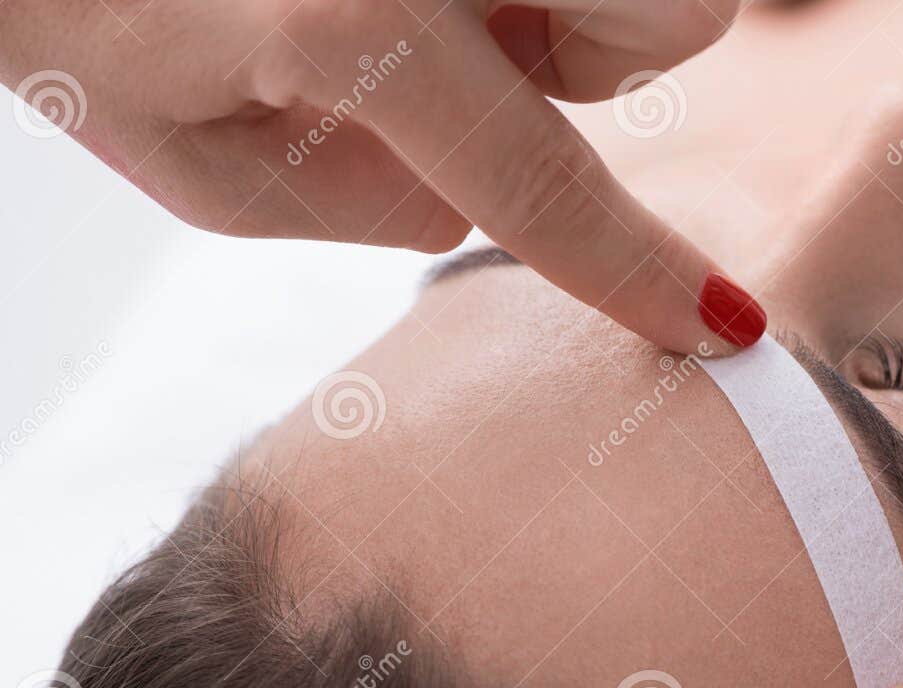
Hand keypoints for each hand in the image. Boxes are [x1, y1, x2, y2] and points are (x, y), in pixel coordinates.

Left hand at [0, 0, 763, 352]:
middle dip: (612, 56)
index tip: (722, 325)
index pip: (546, 181)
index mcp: (359, 24)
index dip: (642, 271)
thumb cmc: (65, 1)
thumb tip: (472, 198)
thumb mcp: (198, 160)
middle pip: (680, 15)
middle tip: (490, 52)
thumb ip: (368, 209)